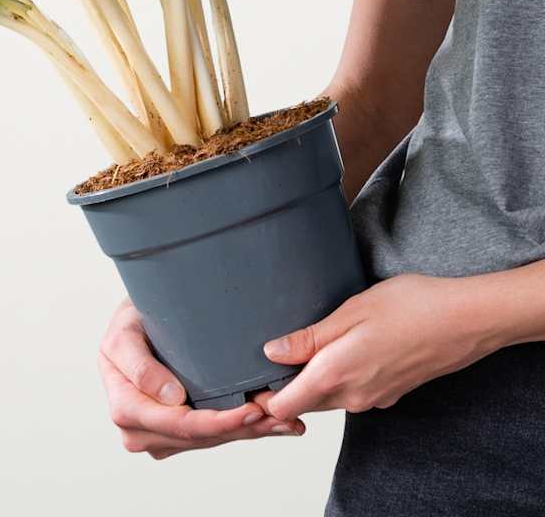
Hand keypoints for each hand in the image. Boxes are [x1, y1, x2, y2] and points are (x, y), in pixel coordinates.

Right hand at [99, 298, 304, 457]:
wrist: (132, 324)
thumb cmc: (128, 325)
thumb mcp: (123, 334)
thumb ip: (139, 366)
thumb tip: (171, 398)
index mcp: (125, 408)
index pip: (177, 424)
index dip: (217, 421)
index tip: (252, 409)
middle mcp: (139, 431)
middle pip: (199, 438)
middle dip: (242, 428)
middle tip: (282, 416)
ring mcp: (159, 436)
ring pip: (211, 441)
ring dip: (250, 432)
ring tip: (286, 420)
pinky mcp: (176, 435)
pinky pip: (212, 437)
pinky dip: (243, 430)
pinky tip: (271, 424)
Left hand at [256, 274, 500, 420]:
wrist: (464, 321)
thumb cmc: (409, 308)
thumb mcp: (349, 313)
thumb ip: (308, 339)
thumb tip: (271, 353)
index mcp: (336, 376)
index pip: (285, 406)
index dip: (262, 397)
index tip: (248, 377)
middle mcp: (353, 397)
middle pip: (304, 402)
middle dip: (283, 387)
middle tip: (267, 357)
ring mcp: (374, 398)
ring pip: (328, 396)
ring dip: (311, 380)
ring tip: (299, 348)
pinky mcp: (390, 392)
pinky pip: (352, 390)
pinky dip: (337, 376)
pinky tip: (340, 348)